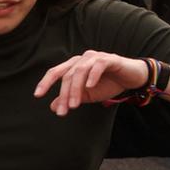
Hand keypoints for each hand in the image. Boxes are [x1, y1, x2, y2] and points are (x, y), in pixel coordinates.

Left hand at [33, 50, 149, 114]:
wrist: (132, 78)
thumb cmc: (108, 84)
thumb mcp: (87, 95)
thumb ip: (70, 98)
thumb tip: (52, 106)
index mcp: (75, 65)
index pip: (56, 72)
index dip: (45, 82)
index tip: (37, 95)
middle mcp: (82, 59)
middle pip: (67, 75)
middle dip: (63, 95)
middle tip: (62, 112)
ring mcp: (95, 57)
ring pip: (79, 72)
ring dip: (75, 90)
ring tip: (74, 105)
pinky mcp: (110, 59)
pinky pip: (98, 65)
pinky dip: (92, 76)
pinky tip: (89, 87)